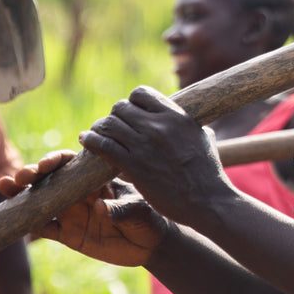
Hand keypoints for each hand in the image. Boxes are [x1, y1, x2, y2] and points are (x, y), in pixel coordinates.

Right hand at [0, 149, 166, 265]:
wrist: (150, 244)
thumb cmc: (148, 217)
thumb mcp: (140, 210)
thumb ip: (120, 208)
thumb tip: (99, 208)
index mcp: (93, 177)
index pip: (71, 163)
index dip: (55, 161)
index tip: (45, 166)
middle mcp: (77, 191)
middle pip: (49, 179)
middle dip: (32, 174)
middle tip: (19, 177)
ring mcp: (70, 212)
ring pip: (40, 201)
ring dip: (21, 195)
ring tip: (4, 187)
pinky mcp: (68, 234)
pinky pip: (45, 228)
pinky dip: (30, 225)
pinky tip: (15, 221)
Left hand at [80, 86, 232, 229]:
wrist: (207, 201)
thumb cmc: (208, 173)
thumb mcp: (204, 139)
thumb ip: (192, 126)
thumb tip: (192, 121)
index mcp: (176, 116)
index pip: (140, 93)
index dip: (132, 102)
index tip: (131, 114)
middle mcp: (159, 126)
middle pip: (121, 107)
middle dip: (115, 116)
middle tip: (113, 128)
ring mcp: (145, 145)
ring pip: (109, 124)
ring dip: (99, 128)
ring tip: (95, 134)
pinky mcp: (134, 166)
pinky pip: (104, 145)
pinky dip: (91, 141)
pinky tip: (86, 141)